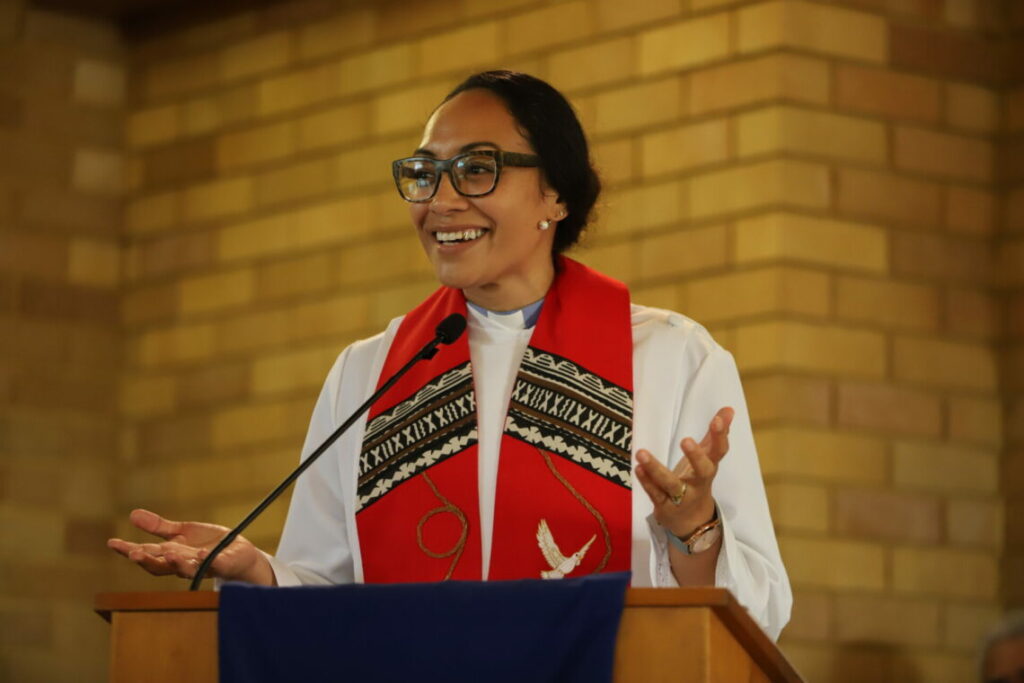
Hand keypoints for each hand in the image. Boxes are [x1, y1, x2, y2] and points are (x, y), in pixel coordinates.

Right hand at [107, 509, 272, 584]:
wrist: (240, 554)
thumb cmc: (209, 544)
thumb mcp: (183, 532)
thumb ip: (159, 527)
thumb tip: (132, 514)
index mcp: (172, 555)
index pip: (147, 554)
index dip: (129, 550)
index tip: (112, 543)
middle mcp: (183, 564)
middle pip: (161, 566)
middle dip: (147, 561)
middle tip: (134, 554)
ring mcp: (202, 567)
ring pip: (186, 569)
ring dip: (176, 563)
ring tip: (168, 553)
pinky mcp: (223, 565)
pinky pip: (214, 565)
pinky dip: (207, 561)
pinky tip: (201, 553)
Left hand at [634, 407, 733, 538]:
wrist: (693, 523)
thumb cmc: (698, 482)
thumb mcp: (707, 459)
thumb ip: (715, 435)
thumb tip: (729, 409)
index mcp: (709, 468)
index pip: (719, 451)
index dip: (720, 435)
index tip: (718, 419)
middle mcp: (699, 483)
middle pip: (703, 471)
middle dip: (696, 457)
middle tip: (686, 440)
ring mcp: (682, 497)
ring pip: (670, 484)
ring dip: (655, 469)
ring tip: (641, 453)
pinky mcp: (665, 507)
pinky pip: (655, 494)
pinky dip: (646, 482)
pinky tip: (637, 468)